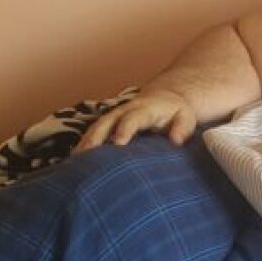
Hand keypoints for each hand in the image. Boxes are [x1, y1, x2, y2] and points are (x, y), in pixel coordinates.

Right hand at [74, 89, 197, 151]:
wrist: (165, 98)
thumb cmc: (177, 113)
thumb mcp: (186, 118)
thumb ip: (182, 128)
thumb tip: (176, 141)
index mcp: (145, 109)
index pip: (133, 118)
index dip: (125, 129)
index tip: (118, 142)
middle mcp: (124, 111)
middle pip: (106, 122)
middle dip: (96, 137)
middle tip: (86, 155)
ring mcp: (114, 117)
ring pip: (96, 128)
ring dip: (84, 143)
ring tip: (74, 162)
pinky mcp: (108, 124)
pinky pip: (93, 134)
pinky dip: (83, 146)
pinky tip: (75, 162)